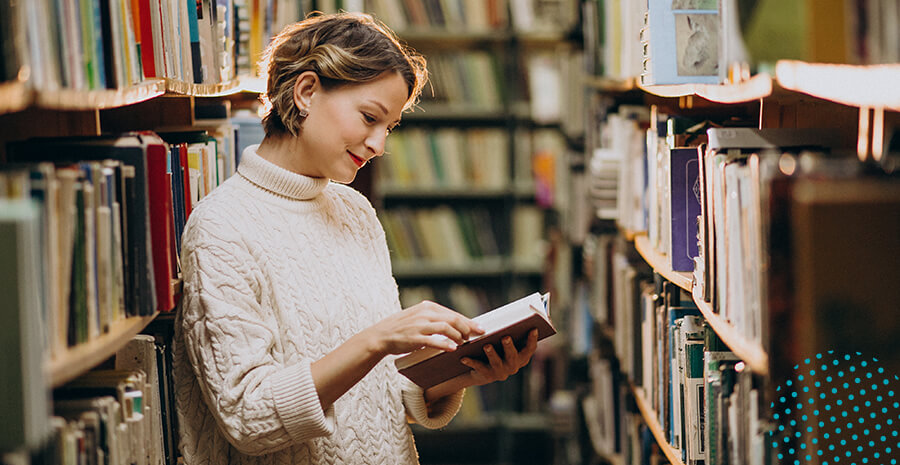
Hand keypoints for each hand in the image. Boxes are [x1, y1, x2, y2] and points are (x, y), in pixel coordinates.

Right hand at [364, 301, 484, 356]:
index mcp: (427, 307)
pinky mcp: (414, 338)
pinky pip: (433, 340)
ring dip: (458, 336)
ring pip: (446, 328)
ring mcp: (419, 325)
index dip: (469, 321)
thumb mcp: (418, 316)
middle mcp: (425, 314)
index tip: (480, 328)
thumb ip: (434, 318)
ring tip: (464, 343)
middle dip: (467, 328)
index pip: (453, 313)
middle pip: (453, 319)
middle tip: (474, 337)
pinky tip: (453, 349)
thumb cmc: (402, 327)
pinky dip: (445, 344)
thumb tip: (455, 324)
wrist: (381, 335)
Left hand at [459, 329, 538, 385]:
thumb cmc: (496, 350)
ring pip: (496, 362)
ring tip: (486, 345)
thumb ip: (508, 333)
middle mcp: (513, 366)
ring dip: (492, 353)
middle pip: (513, 356)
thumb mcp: (503, 343)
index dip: (532, 340)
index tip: (533, 329)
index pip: (529, 349)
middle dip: (509, 346)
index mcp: (521, 358)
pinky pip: (479, 367)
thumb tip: (508, 316)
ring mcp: (500, 372)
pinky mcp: (487, 376)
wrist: (482, 371)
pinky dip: (471, 361)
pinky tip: (464, 357)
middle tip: (505, 337)